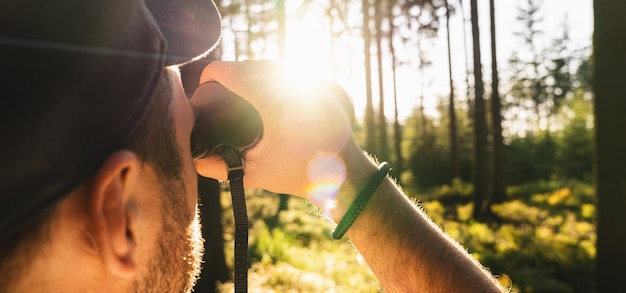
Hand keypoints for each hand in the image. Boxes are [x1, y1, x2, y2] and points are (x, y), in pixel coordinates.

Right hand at [193, 60, 364, 200]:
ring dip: (253, 71)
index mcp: (274, 102)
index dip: (213, 73)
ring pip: (274, 65)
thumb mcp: (255, 173)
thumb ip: (220, 169)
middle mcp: (294, 85)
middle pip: (252, 65)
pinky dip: (274, 75)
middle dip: (231, 72)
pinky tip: (266, 88)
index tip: (203, 82)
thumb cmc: (299, 174)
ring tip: (238, 87)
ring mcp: (312, 83)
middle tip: (217, 88)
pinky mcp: (324, 86)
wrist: (343, 175)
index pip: (234, 73)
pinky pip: (293, 71)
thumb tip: (195, 159)